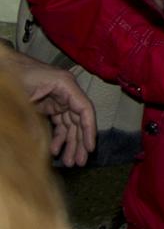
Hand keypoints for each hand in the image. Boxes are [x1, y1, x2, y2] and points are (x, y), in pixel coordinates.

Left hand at [4, 51, 96, 165]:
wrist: (4, 66)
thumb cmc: (14, 76)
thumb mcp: (24, 98)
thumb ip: (34, 121)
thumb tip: (43, 148)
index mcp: (65, 85)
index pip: (84, 109)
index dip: (89, 129)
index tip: (90, 147)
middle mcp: (67, 92)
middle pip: (79, 120)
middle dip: (80, 142)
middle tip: (80, 162)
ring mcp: (59, 99)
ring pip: (70, 124)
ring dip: (70, 142)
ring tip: (71, 161)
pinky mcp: (50, 105)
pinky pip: (60, 123)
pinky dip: (58, 137)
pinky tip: (55, 150)